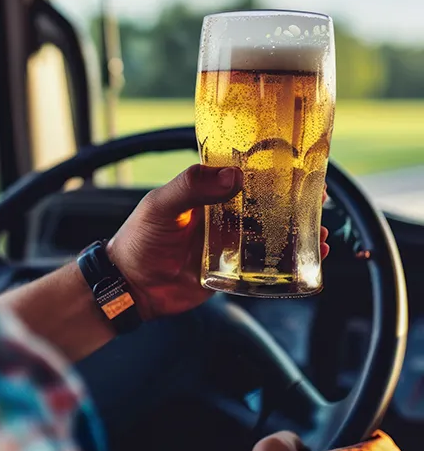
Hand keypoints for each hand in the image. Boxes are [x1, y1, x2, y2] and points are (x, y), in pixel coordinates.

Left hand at [108, 165, 330, 319]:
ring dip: (298, 232)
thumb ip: (191, 187)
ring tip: (320, 232)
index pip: (244, 175)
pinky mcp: (233, 271)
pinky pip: (265, 266)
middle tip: (319, 201)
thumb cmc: (139, 239)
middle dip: (295, 202)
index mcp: (207, 193)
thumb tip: (234, 175)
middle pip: (266, 205)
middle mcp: (222, 216)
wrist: (130, 286)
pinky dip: (289, 263)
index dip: (271, 170)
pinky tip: (310, 259)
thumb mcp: (161, 205)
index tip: (298, 164)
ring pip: (272, 235)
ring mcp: (230, 244)